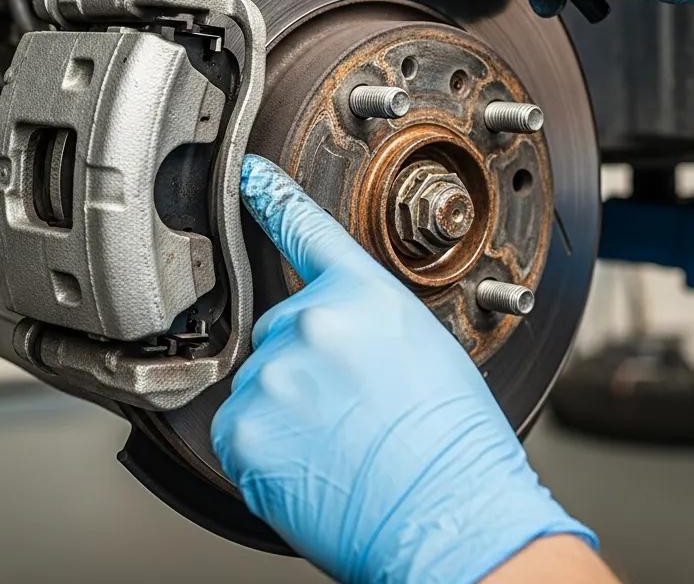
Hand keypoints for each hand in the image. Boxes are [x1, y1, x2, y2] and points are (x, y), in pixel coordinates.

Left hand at [212, 155, 594, 582]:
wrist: (449, 519)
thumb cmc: (453, 443)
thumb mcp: (423, 346)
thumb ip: (364, 319)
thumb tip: (334, 330)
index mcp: (361, 294)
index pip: (305, 228)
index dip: (272, 195)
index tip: (247, 174)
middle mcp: (310, 323)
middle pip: (281, 329)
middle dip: (305, 361)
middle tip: (349, 407)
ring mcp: (272, 375)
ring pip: (262, 380)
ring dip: (286, 406)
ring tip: (339, 442)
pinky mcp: (244, 429)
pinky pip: (240, 427)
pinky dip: (267, 446)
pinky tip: (312, 464)